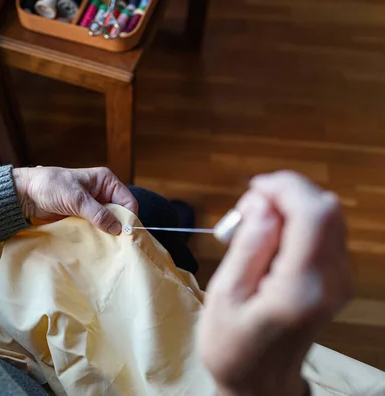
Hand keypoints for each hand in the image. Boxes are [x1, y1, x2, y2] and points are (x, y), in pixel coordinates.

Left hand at [12, 166, 137, 234]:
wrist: (27, 194)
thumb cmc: (51, 186)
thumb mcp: (76, 199)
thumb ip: (97, 213)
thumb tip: (117, 229)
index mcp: (106, 182)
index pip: (128, 201)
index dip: (129, 217)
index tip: (126, 234)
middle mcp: (103, 193)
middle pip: (121, 214)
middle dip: (119, 227)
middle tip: (117, 244)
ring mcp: (93, 206)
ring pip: (109, 223)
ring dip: (107, 233)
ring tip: (107, 246)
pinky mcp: (84, 217)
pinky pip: (97, 228)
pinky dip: (97, 236)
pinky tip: (97, 244)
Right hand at [198, 171, 352, 395]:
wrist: (260, 383)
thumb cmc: (231, 345)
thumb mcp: (224, 295)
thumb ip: (248, 247)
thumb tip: (263, 203)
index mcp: (300, 288)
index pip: (313, 215)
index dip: (285, 188)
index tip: (252, 189)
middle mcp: (332, 282)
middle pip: (328, 210)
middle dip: (286, 194)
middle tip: (247, 210)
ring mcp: (340, 283)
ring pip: (329, 217)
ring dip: (291, 207)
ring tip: (254, 225)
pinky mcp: (337, 281)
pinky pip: (325, 233)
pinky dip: (298, 222)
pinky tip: (270, 238)